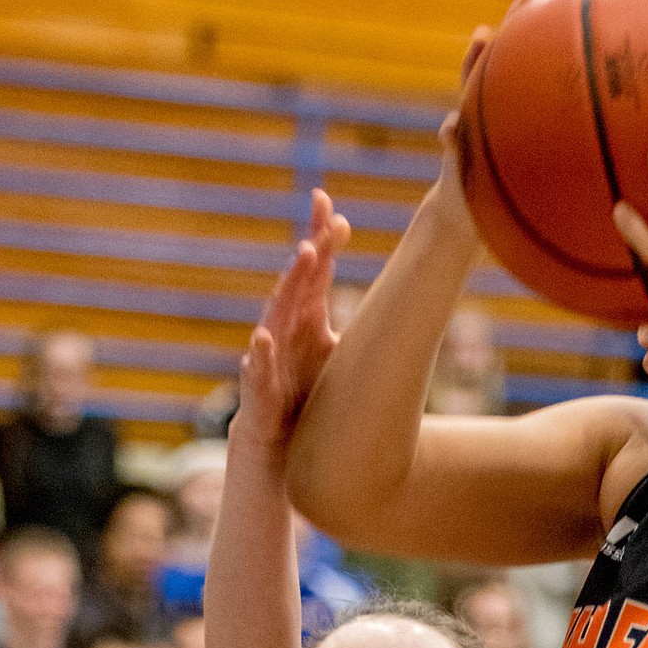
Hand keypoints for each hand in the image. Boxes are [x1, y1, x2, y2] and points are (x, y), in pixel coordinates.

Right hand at [230, 189, 351, 452]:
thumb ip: (347, 320)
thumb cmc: (303, 393)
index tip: (325, 200)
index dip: (319, 237)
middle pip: (298, 284)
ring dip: (291, 285)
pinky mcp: (259, 393)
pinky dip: (259, 355)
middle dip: (311, 252)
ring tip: (307, 255)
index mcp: (304, 318)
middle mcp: (285, 330)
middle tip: (326, 223)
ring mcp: (270, 359)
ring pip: (278, 315)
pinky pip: (257, 371)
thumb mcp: (329, 351)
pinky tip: (262, 337)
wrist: (275, 447)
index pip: (313, 271)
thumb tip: (390, 290)